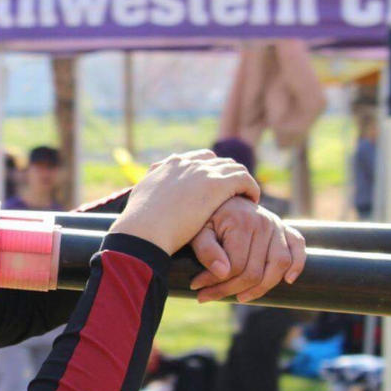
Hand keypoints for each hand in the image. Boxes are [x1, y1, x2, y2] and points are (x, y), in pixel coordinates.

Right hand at [108, 150, 259, 255]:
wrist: (143, 230)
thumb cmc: (139, 225)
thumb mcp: (140, 199)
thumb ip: (150, 192)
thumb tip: (148, 198)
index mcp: (168, 165)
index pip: (196, 159)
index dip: (208, 172)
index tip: (213, 187)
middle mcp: (186, 163)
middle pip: (216, 160)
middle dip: (226, 175)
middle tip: (233, 193)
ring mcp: (201, 171)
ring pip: (233, 167)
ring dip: (241, 181)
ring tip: (245, 199)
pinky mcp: (216, 184)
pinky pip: (244, 179)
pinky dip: (250, 189)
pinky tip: (251, 202)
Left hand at [186, 196, 305, 301]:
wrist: (223, 197)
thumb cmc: (207, 217)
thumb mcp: (198, 231)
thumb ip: (206, 250)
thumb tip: (223, 272)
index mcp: (242, 221)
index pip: (235, 266)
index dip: (215, 282)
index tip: (197, 287)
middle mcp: (264, 223)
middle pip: (254, 271)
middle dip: (230, 290)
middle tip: (207, 296)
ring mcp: (277, 225)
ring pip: (278, 266)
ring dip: (260, 288)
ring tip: (239, 297)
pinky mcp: (285, 229)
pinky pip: (298, 247)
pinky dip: (297, 265)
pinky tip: (287, 280)